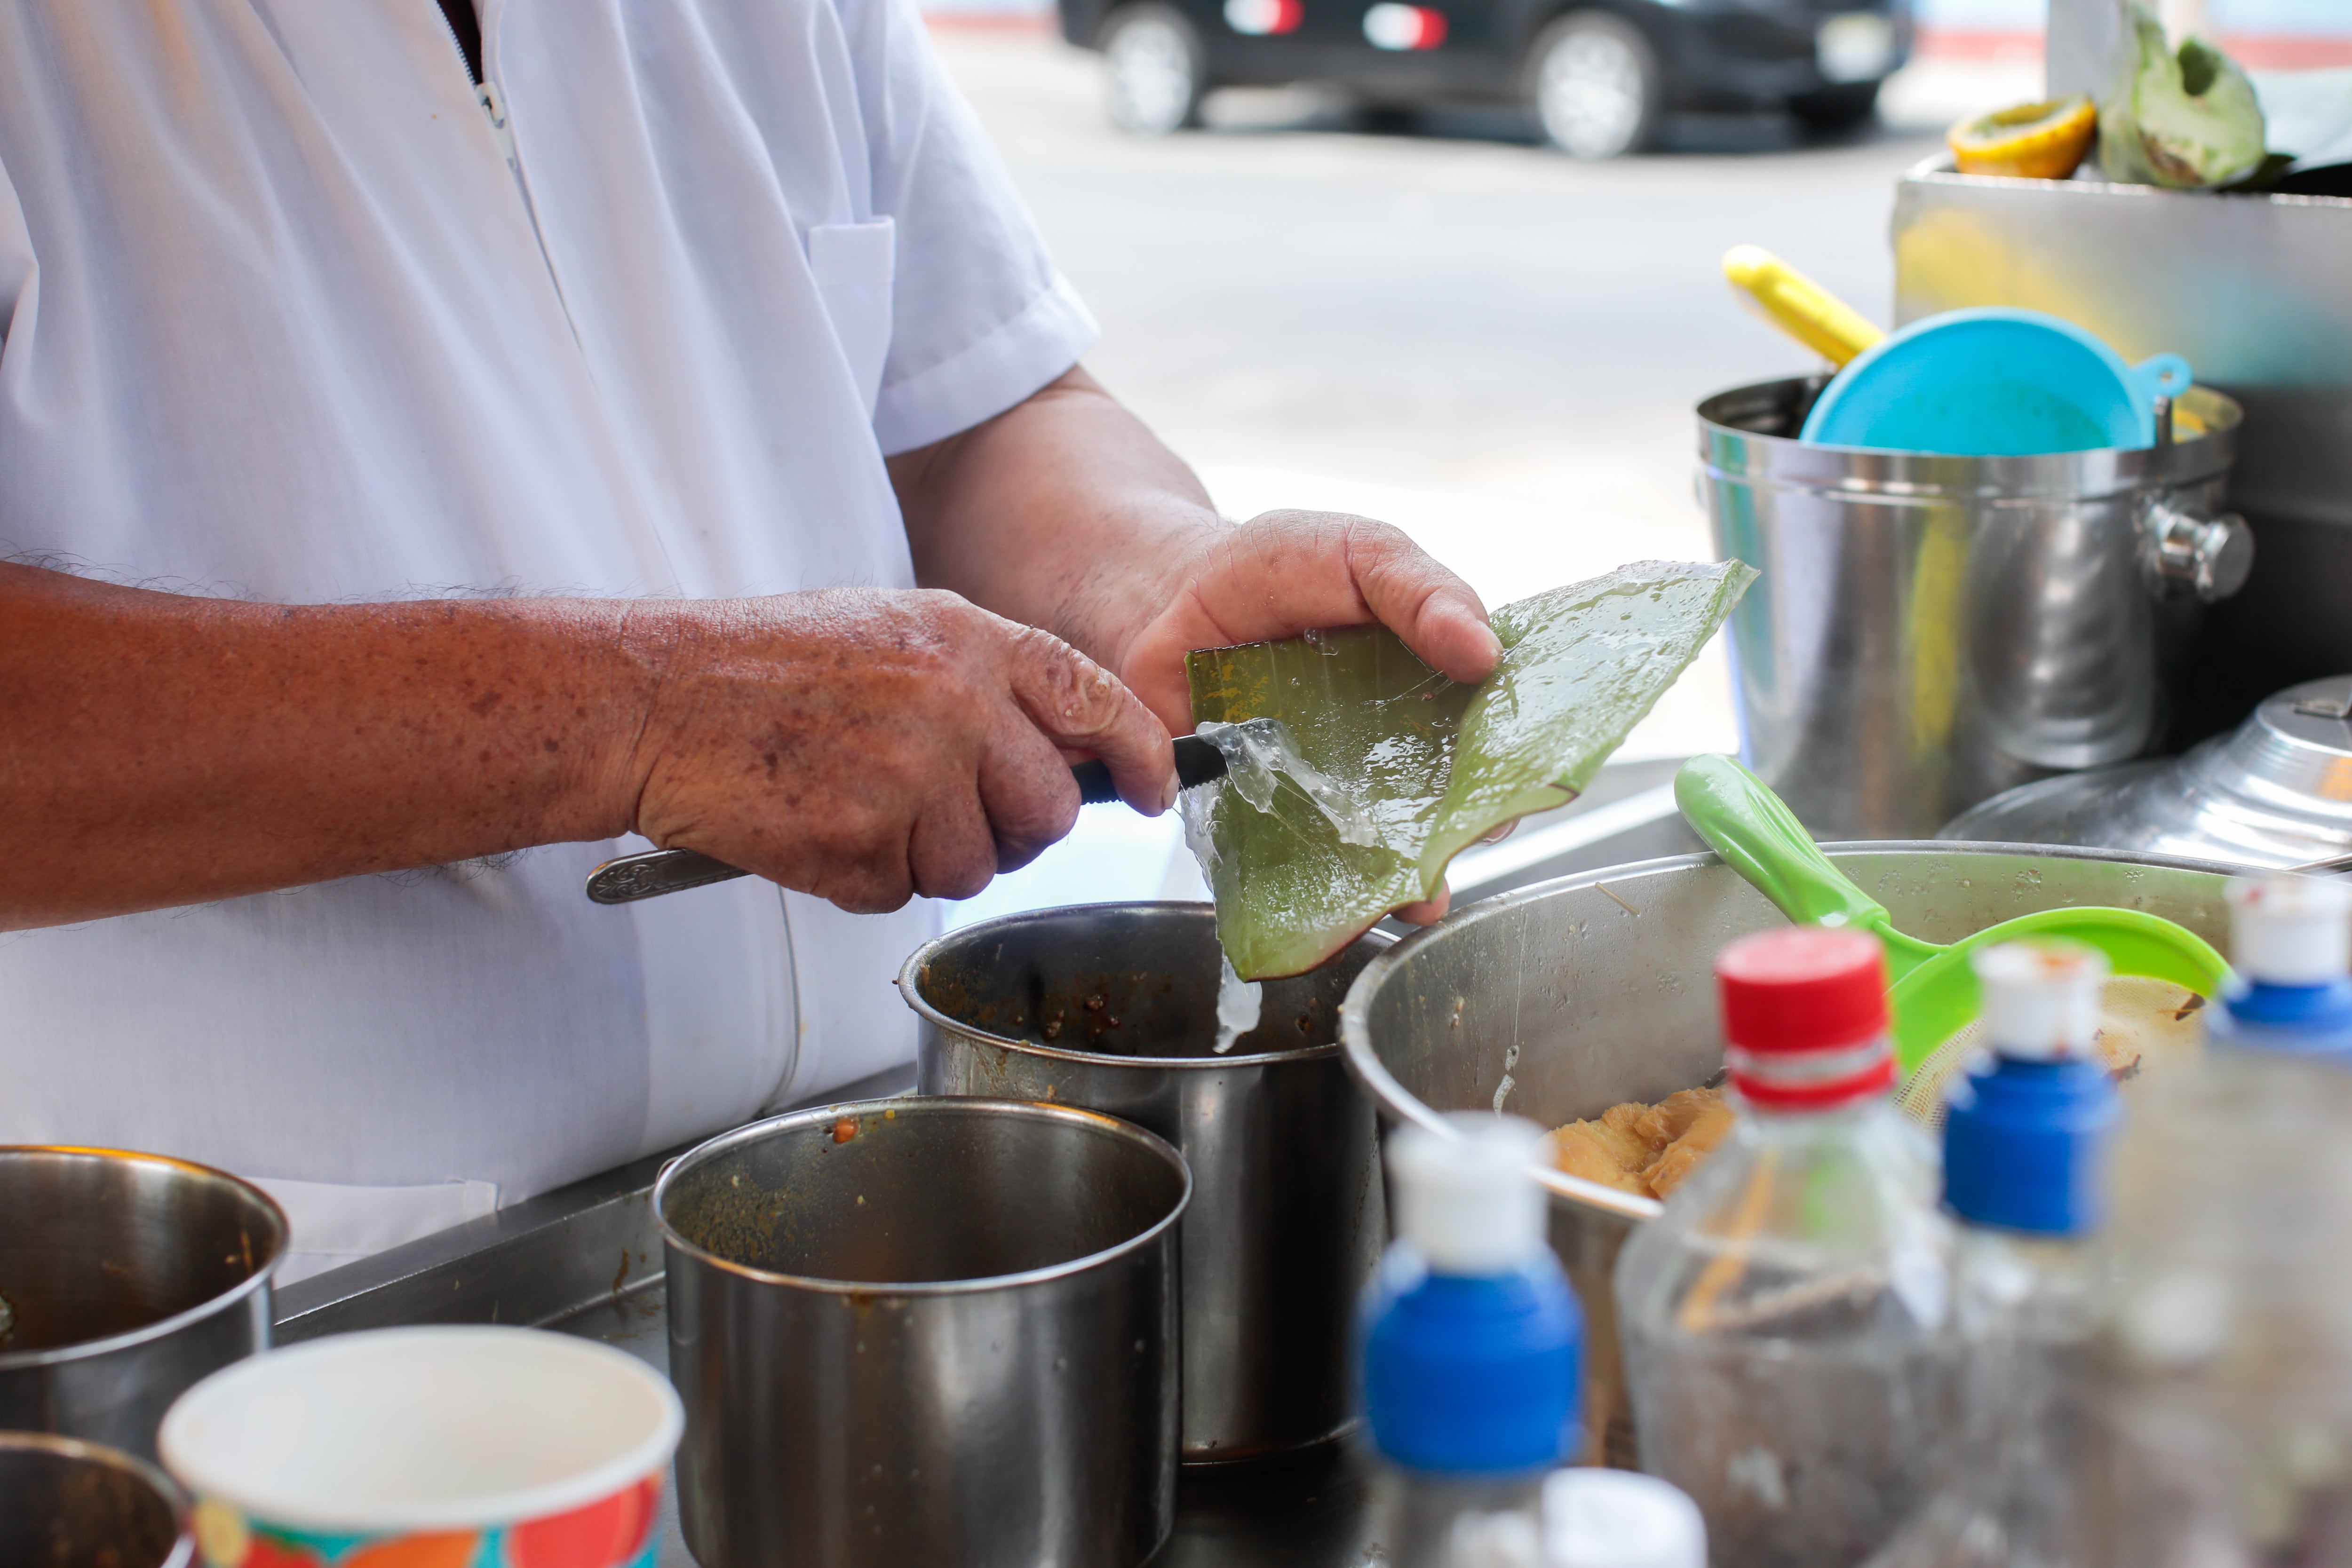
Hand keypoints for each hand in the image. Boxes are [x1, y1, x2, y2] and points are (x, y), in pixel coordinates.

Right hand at [619, 589, 1173, 912]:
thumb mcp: (893, 630)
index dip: (1138, 754)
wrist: (654, 698)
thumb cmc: (766, 666)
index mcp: (967, 641)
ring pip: (977, 867)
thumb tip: (1070, 746)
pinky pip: (900, 894)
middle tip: (951, 813)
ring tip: (856, 801)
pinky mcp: (859, 841)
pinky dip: (864, 878)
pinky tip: (817, 826)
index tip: (1153, 790)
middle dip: (1013, 830)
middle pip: (1050, 810)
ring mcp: (908, 775)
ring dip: (926, 857)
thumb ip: (986, 680)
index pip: (1095, 699)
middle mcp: (953, 703)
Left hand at [1117, 511, 1500, 924]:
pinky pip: (1293, 869)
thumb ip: (1426, 593)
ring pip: (1377, 856)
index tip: (1512, 793)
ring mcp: (1328, 792)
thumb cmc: (1280, 568)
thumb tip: (1488, 654)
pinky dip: (1309, 896)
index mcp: (1431, 693)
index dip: (1507, 775)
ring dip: (1397, 885)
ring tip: (1408, 898)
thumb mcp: (1365, 554)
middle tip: (1455, 851)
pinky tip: (1325, 907)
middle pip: (1441, 815)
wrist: (1172, 595)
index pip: (1490, 746)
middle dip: (1455, 844)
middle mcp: (1390, 754)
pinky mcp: (1265, 818)